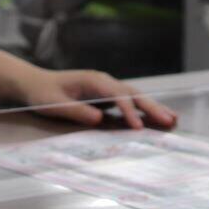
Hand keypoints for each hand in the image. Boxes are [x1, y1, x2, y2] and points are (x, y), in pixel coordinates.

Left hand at [15, 70, 178, 130]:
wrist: (35, 83)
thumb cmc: (42, 94)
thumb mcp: (54, 104)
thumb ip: (76, 111)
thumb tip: (100, 119)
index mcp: (93, 81)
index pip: (117, 96)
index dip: (129, 111)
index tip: (138, 127)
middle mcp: (105, 81)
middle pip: (133, 94)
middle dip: (152, 108)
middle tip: (170, 121)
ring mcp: (107, 88)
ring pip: (135, 97)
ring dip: (154, 108)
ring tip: (173, 119)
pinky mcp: (107, 96)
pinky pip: (130, 103)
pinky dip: (144, 111)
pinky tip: (158, 118)